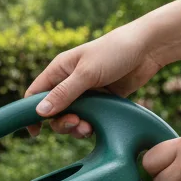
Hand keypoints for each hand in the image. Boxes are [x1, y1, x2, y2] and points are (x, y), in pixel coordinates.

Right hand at [23, 20, 166, 136]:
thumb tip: (40, 112)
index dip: (31, 113)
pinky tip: (97, 126)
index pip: (35, 94)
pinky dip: (89, 126)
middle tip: (76, 124)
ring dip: (76, 127)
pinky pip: (88, 119)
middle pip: (53, 111)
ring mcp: (85, 92)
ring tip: (89, 128)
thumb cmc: (115, 51)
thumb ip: (64, 93)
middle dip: (61, 122)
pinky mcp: (101, 100)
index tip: (35, 132)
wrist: (149, 48)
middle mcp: (69, 82)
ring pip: (71, 118)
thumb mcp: (87, 73)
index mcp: (59, 70)